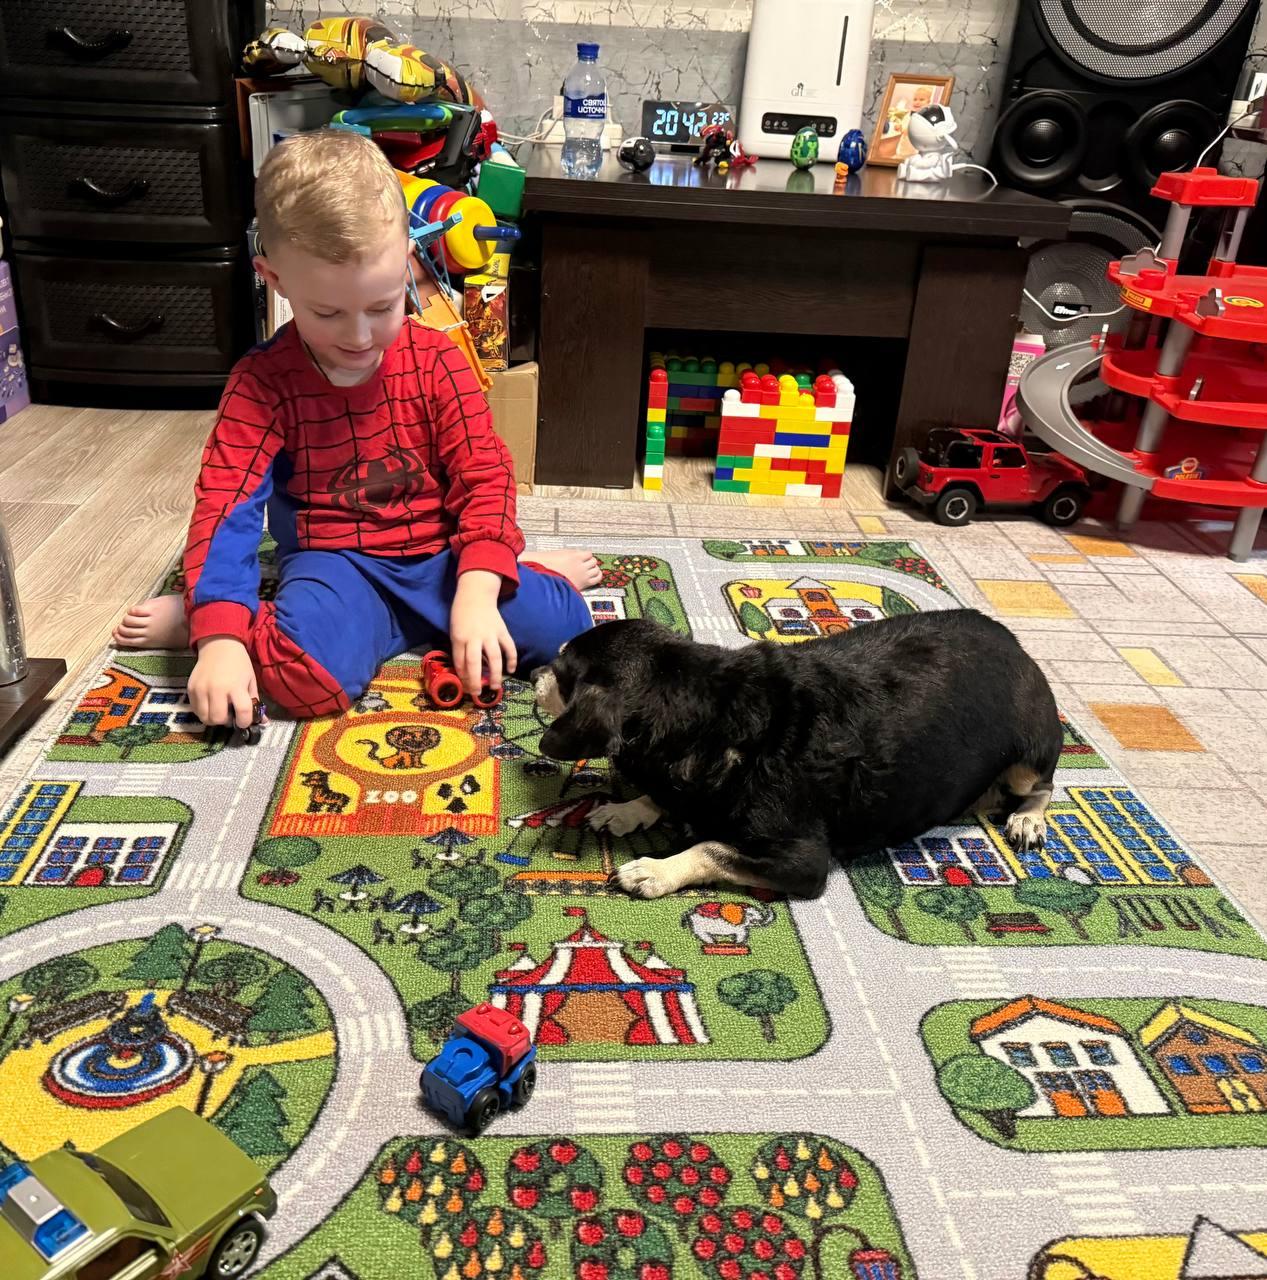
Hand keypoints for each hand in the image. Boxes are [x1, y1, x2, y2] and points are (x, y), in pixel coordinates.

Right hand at [187, 636, 257, 728]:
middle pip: (219, 719)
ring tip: (219, 710)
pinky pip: (195, 710)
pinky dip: (203, 711)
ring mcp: (202, 689)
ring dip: (213, 718)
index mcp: (236, 686)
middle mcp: (217, 689)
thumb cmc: (238, 663)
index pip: (242, 712)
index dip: (245, 721)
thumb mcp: (250, 680)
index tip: (244, 720)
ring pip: (205, 718)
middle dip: (226, 721)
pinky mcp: (191, 688)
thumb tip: (262, 721)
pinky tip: (210, 704)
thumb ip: (254, 701)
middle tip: (230, 714)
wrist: (219, 646)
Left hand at [450, 570, 515, 696]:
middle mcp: (475, 637)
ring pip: (494, 657)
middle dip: (475, 680)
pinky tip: (511, 670)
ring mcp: (490, 634)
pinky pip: (509, 647)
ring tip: (495, 687)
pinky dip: (512, 659)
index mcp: (459, 638)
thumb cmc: (462, 615)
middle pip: (474, 663)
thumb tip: (466, 670)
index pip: (460, 662)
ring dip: (495, 674)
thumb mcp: (454, 631)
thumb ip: (460, 649)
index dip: (463, 677)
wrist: (476, 595)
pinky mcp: (502, 631)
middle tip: (477, 693)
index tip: (466, 688)